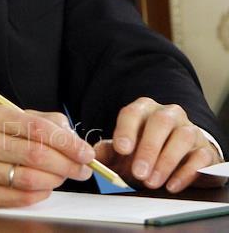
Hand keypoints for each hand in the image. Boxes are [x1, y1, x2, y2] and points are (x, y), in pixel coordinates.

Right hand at [0, 103, 95, 206]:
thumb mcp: (0, 117)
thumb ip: (37, 120)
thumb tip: (69, 133)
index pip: (37, 128)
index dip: (67, 142)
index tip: (84, 151)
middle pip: (38, 155)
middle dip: (68, 164)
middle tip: (82, 168)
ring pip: (32, 179)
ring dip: (56, 180)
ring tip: (61, 176)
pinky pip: (22, 197)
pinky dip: (40, 193)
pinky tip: (42, 187)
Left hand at [94, 98, 225, 191]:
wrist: (177, 161)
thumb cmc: (144, 152)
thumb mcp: (123, 152)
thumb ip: (106, 151)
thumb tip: (89, 154)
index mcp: (144, 110)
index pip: (133, 112)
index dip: (126, 130)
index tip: (121, 149)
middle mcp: (168, 115)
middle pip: (160, 122)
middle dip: (148, 148)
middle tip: (138, 173)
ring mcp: (189, 130)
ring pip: (182, 137)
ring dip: (166, 162)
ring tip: (152, 182)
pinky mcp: (206, 150)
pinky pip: (200, 157)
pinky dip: (186, 173)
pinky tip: (171, 185)